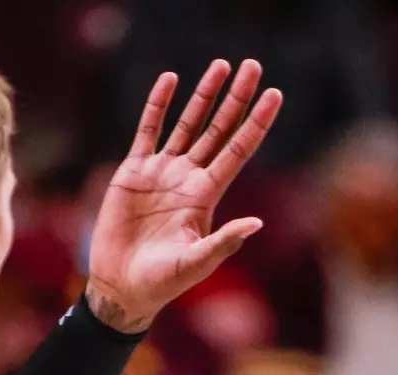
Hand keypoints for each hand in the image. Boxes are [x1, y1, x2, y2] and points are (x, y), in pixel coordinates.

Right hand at [86, 59, 282, 332]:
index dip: (256, 122)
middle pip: (219, 129)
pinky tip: (170, 79)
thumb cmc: (162, 282)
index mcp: (207, 196)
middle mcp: (189, 179)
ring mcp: (162, 172)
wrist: (123, 286)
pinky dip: (158, 105)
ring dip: (203, 95)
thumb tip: (257, 223)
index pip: (238, 150)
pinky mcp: (133, 172)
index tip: (275, 94)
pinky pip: (148, 130)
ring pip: (188, 124)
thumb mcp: (196, 263)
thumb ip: (223, 242)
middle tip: (253, 66)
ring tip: (220, 65)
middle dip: (236, 98)